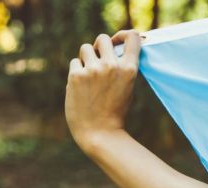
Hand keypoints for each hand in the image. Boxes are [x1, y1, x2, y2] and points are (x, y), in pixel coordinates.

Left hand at [65, 30, 140, 154]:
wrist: (100, 132)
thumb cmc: (115, 111)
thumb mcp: (127, 87)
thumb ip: (122, 67)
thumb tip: (113, 47)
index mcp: (130, 69)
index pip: (132, 37)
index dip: (124, 35)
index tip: (119, 41)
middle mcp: (112, 66)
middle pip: (103, 38)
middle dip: (100, 47)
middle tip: (99, 59)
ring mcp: (93, 70)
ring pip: (86, 48)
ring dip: (87, 58)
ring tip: (90, 75)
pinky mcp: (76, 75)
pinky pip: (75, 62)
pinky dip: (77, 71)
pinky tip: (82, 87)